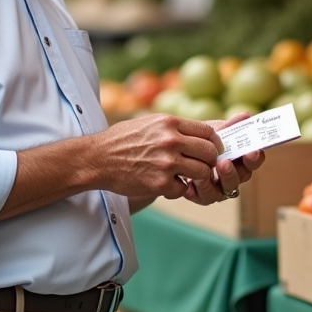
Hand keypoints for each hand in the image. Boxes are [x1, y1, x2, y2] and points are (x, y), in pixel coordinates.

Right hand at [94, 113, 222, 199]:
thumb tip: (198, 133)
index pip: (208, 132)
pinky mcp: (160, 183)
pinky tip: (166, 184)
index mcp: (169, 123)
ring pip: (202, 172)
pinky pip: (183, 189)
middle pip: (210, 152)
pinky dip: (177, 189)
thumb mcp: (149, 122)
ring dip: (196, 177)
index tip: (211, 150)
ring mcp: (167, 163)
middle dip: (209, 161)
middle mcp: (171, 141)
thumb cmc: (122, 139)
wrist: (97, 158)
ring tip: (185, 176)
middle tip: (202, 165)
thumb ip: (173, 127)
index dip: (213, 142)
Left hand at [184, 112, 266, 205]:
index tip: (253, 151)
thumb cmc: (198, 142)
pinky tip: (194, 180)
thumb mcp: (213, 131)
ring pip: (227, 189)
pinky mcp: (204, 197)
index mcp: (240, 159)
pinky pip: (206, 196)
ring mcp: (220, 188)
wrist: (176, 153)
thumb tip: (246, 115)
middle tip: (226, 162)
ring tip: (211, 169)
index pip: (254, 160)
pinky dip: (201, 188)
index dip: (255, 157)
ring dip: (220, 179)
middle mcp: (234, 175)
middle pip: (243, 177)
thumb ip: (229, 126)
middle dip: (236, 170)